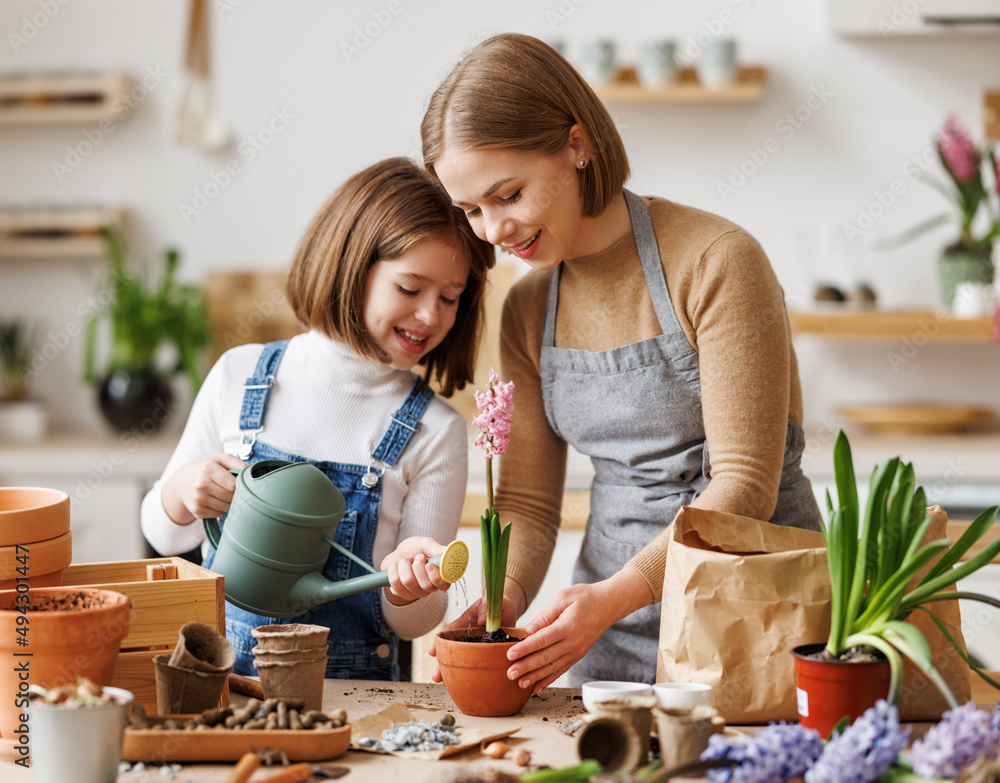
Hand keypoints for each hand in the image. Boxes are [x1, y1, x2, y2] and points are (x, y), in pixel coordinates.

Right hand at [161, 453, 245, 525]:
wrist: (181, 482)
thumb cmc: (206, 469)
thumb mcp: (220, 459)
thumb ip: (238, 463)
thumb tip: (253, 472)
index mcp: (208, 469)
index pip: (233, 485)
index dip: (240, 485)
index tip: (240, 483)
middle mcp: (201, 485)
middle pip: (230, 497)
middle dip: (236, 495)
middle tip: (233, 489)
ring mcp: (198, 499)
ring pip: (226, 508)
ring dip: (230, 503)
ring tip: (225, 494)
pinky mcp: (197, 511)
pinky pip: (219, 514)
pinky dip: (222, 509)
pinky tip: (217, 500)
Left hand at [380, 537, 450, 606]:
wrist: (397, 554)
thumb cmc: (414, 550)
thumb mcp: (426, 544)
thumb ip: (437, 549)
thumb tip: (449, 551)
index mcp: (441, 576)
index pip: (444, 585)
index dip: (436, 577)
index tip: (429, 564)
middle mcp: (431, 588)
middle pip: (426, 585)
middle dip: (417, 566)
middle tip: (417, 557)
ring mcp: (416, 593)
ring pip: (408, 582)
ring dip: (404, 565)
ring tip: (406, 560)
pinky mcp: (401, 594)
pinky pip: (395, 583)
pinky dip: (394, 569)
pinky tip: (397, 567)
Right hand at [427, 579, 524, 681]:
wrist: (509, 611)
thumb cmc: (496, 604)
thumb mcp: (490, 602)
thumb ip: (485, 609)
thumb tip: (481, 621)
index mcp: (465, 623)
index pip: (450, 633)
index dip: (440, 643)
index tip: (433, 652)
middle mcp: (468, 637)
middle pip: (452, 651)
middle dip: (442, 664)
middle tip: (436, 677)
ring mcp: (476, 647)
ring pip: (461, 661)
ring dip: (452, 672)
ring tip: (444, 684)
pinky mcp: (486, 653)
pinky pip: (477, 665)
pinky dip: (471, 674)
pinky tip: (464, 684)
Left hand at [506, 569, 654, 693]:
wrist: (609, 604)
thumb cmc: (585, 597)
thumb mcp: (564, 597)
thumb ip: (546, 615)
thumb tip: (529, 630)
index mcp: (567, 626)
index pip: (542, 640)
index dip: (525, 648)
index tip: (509, 655)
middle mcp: (573, 642)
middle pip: (546, 657)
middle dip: (526, 667)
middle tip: (509, 674)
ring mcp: (577, 651)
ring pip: (553, 667)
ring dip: (535, 677)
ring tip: (520, 683)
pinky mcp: (578, 655)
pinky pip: (562, 670)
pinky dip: (549, 679)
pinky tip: (537, 686)